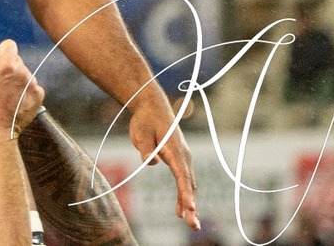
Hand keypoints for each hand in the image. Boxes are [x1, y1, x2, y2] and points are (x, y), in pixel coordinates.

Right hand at [0, 41, 43, 135]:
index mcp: (8, 63)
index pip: (9, 44)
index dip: (1, 52)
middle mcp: (24, 70)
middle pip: (17, 60)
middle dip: (10, 66)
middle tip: (0, 82)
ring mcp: (34, 84)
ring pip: (25, 73)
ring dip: (18, 79)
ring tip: (8, 93)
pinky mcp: (39, 96)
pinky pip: (33, 86)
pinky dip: (26, 90)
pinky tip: (16, 100)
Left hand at [128, 96, 199, 230]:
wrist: (152, 106)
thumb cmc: (145, 120)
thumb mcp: (140, 132)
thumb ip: (146, 147)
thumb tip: (151, 162)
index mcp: (175, 149)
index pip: (182, 174)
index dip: (185, 193)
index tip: (190, 208)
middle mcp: (183, 155)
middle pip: (189, 183)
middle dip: (191, 205)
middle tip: (193, 225)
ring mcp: (183, 157)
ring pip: (189, 184)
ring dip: (190, 204)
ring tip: (192, 224)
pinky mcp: (179, 160)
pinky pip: (183, 181)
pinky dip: (184, 195)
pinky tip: (180, 211)